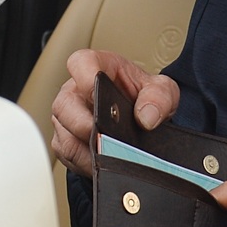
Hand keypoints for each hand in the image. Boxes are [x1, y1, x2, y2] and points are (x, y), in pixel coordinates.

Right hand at [48, 49, 179, 176]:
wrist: (142, 121)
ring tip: (112, 155)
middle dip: (84, 125)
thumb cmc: (144, 98)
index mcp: (98, 67)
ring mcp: (67, 117)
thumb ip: (159, 98)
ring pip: (65, 135)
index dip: (85, 78)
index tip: (97, 95)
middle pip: (64, 105)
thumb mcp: (162, 92)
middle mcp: (76, 91)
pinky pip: (67, 156)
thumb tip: (146, 117)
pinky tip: (104, 163)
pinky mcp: (66, 141)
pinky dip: (86, 163)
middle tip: (107, 137)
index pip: (80, 63)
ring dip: (87, 150)